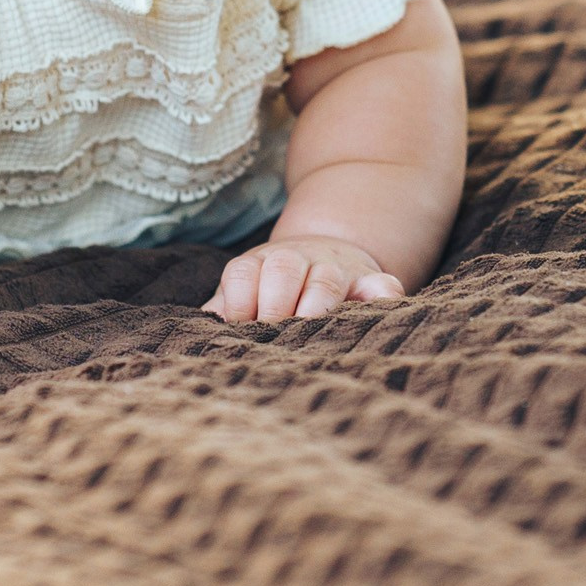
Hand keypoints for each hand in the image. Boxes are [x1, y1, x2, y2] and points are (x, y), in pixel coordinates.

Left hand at [204, 235, 403, 322]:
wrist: (326, 251)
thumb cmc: (276, 286)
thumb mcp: (247, 288)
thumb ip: (225, 307)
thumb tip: (201, 331)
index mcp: (263, 263)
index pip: (243, 273)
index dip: (238, 301)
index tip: (239, 327)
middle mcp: (299, 260)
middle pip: (282, 270)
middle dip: (274, 304)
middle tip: (273, 334)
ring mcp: (337, 269)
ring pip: (327, 279)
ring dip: (318, 304)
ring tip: (311, 329)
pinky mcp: (371, 281)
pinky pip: (383, 284)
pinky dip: (384, 296)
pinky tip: (380, 308)